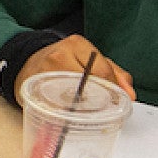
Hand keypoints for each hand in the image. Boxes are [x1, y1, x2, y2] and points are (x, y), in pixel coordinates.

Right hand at [14, 35, 134, 105]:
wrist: (27, 62)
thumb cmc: (62, 60)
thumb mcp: (88, 57)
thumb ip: (114, 72)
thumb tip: (130, 93)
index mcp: (76, 44)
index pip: (102, 71)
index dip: (115, 89)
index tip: (119, 99)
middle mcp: (59, 56)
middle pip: (90, 84)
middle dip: (102, 99)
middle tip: (105, 107)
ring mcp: (46, 73)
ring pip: (75, 98)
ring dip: (86, 108)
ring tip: (89, 111)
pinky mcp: (37, 90)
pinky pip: (60, 106)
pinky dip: (70, 112)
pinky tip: (72, 113)